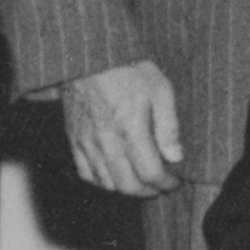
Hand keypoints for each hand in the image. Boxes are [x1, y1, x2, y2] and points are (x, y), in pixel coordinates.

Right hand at [61, 60, 184, 197]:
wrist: (89, 57)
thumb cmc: (128, 70)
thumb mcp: (160, 90)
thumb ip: (168, 127)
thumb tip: (176, 156)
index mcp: (130, 129)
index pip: (149, 173)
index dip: (166, 184)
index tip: (176, 181)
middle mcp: (106, 141)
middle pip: (128, 185)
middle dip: (149, 192)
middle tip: (162, 186)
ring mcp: (87, 142)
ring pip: (106, 184)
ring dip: (127, 189)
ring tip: (143, 182)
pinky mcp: (74, 139)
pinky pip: (85, 173)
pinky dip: (102, 182)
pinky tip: (116, 177)